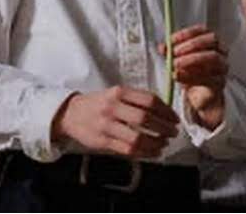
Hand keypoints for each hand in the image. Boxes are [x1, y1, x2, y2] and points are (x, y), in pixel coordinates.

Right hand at [51, 87, 179, 158]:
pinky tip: (153, 152)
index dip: (166, 110)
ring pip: (137, 137)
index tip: (174, 118)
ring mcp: (107, 125)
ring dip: (156, 143)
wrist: (71, 114)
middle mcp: (113, 107)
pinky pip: (128, 149)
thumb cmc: (98, 104)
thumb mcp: (115, 93)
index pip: (149, 100)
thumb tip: (164, 111)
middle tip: (173, 132)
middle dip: (164, 127)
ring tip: (164, 144)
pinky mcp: (102, 141)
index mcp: (119, 92)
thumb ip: (136, 100)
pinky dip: (144, 153)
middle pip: (145, 118)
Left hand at [161, 25, 227, 129]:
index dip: (186, 33)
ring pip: (213, 57)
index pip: (202, 30)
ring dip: (192, 59)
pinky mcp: (220, 82)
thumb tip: (162, 47)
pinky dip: (191, 76)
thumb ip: (170, 52)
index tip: (171, 40)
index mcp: (210, 41)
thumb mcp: (178, 59)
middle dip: (191, 44)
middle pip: (212, 40)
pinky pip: (209, 77)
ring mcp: (222, 66)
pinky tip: (178, 76)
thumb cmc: (191, 72)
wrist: (200, 95)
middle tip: (174, 52)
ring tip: (175, 64)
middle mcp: (221, 51)